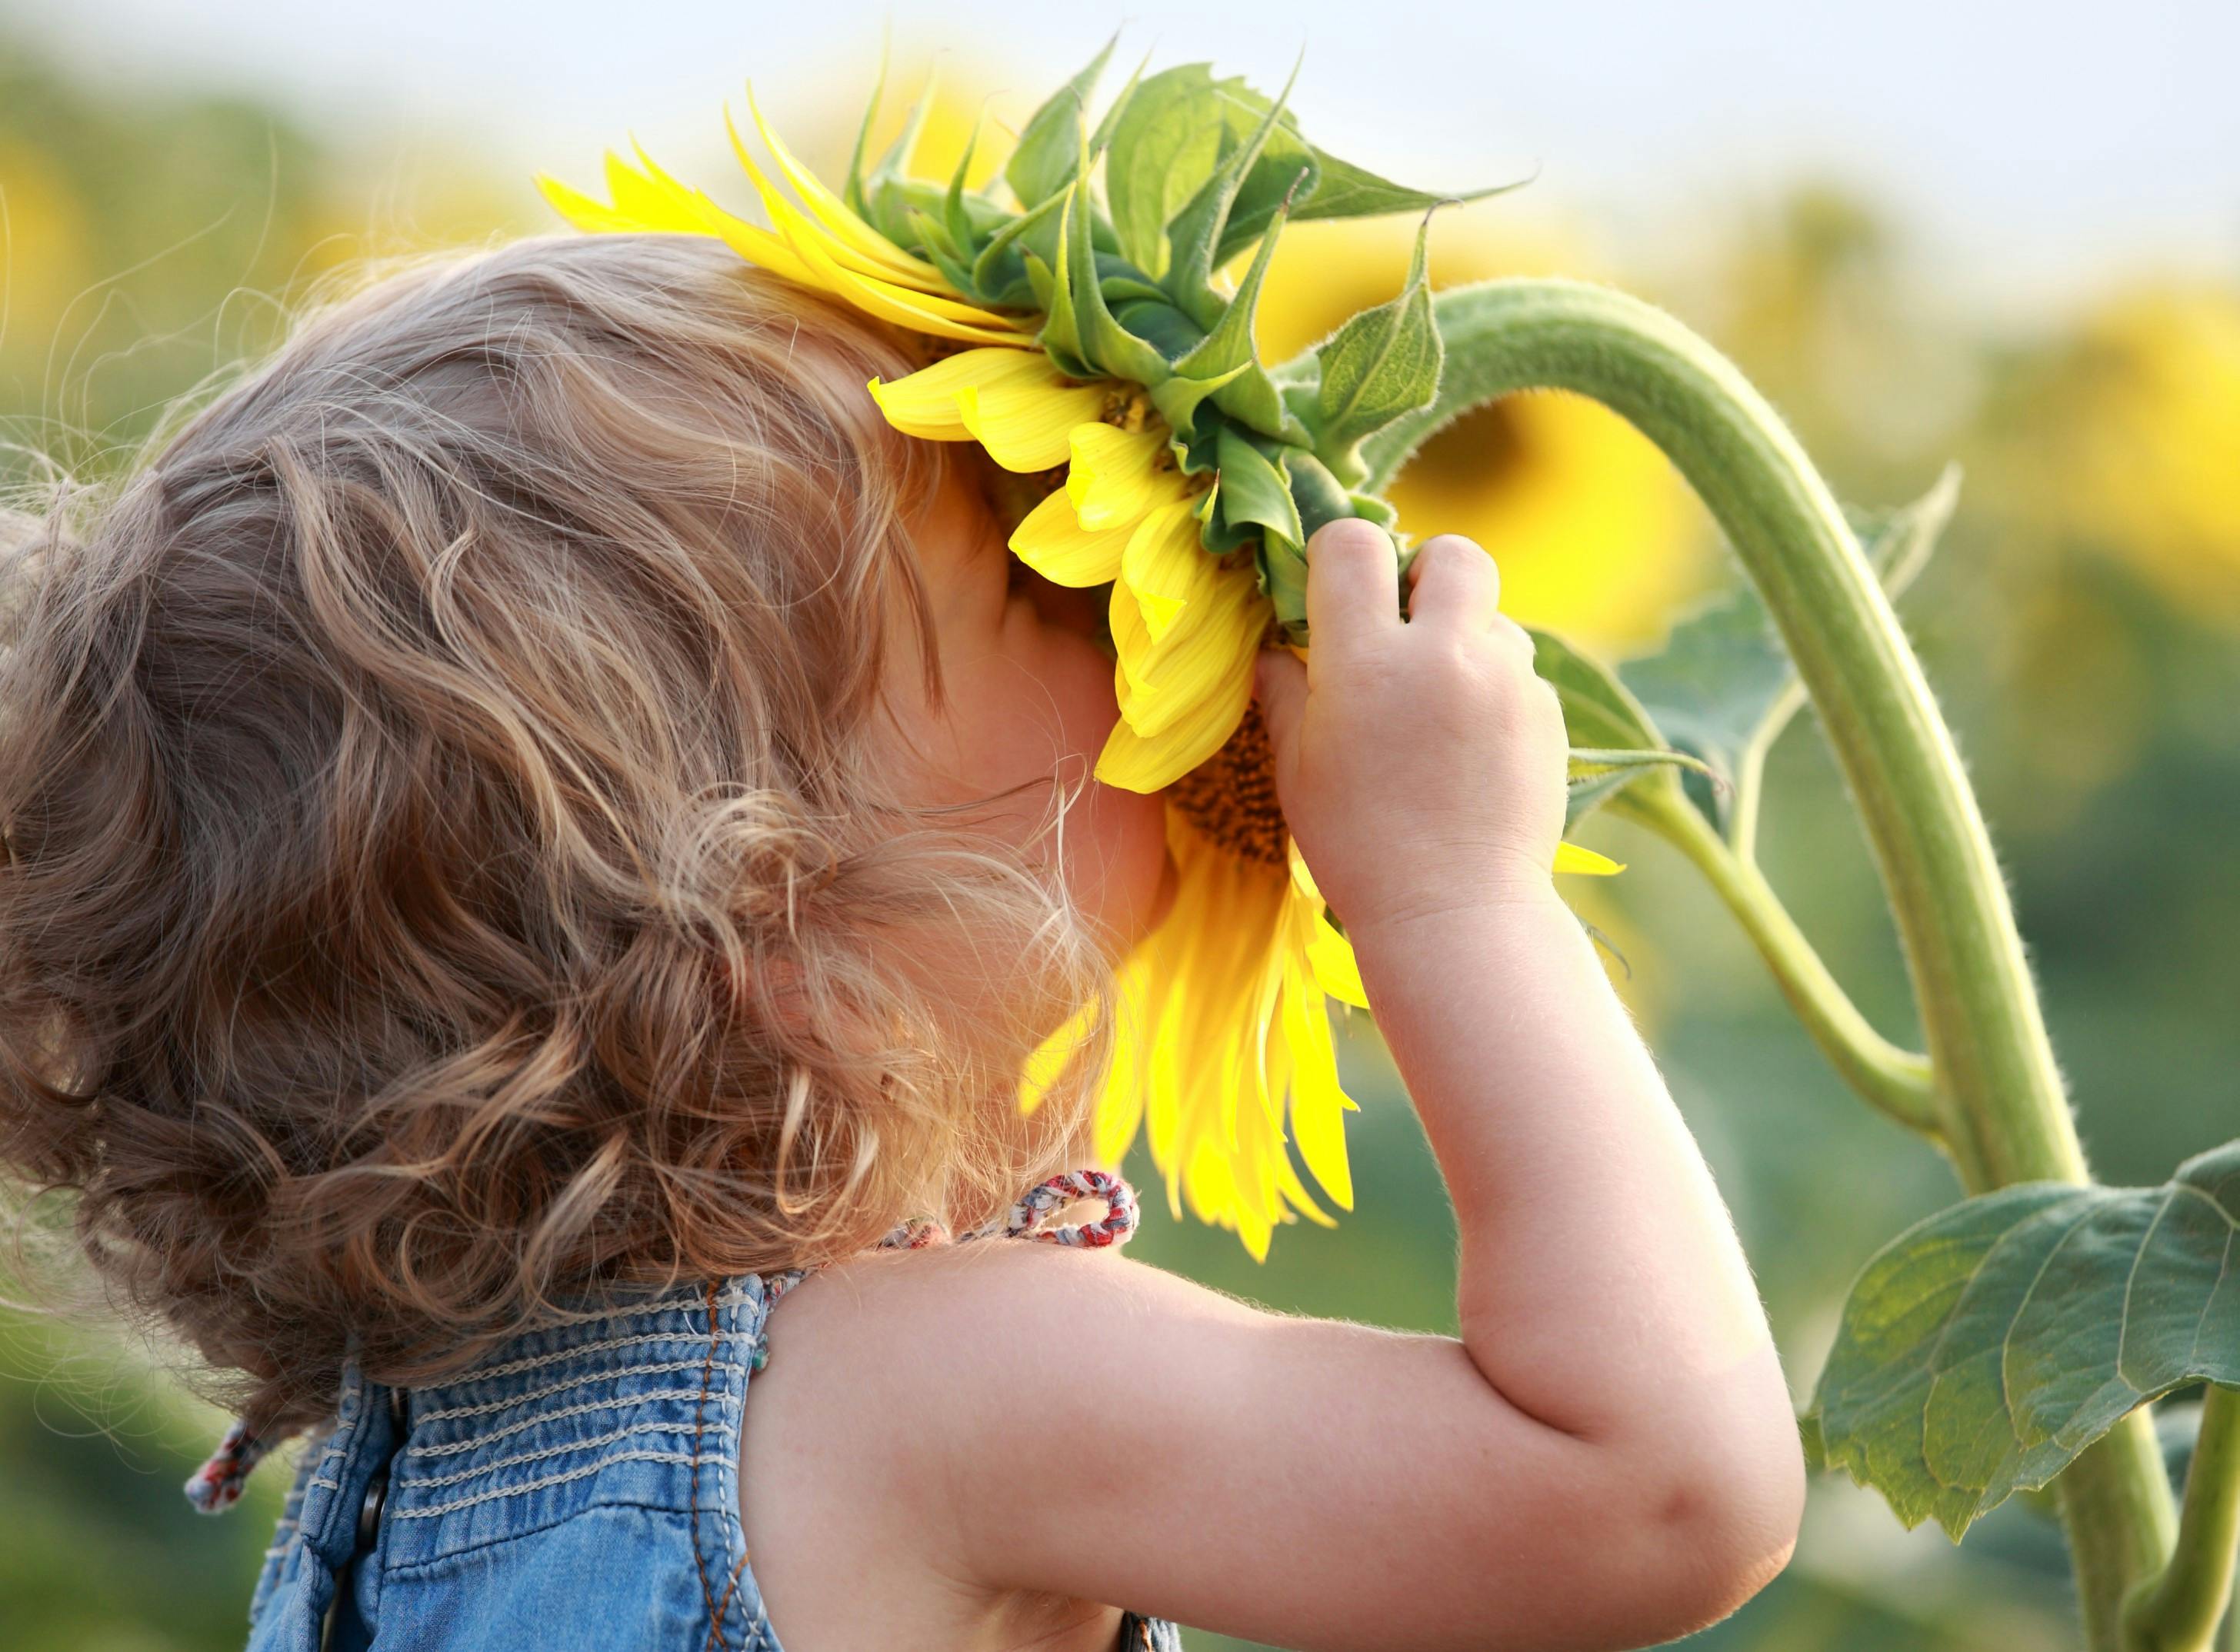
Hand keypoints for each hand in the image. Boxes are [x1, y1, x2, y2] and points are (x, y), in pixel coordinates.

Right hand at [1253, 519, 1568, 936]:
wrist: (1455, 912)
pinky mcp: (1547, 714)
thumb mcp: (1298, 770)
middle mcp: (1444, 654)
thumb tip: (1271, 649)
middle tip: (1406, 625)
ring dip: (1466, 639)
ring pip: (1494, 617)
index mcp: (1366, 662)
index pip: (1354, 546)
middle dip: (1427, 574)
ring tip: (1440, 704)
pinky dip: (1494, 691)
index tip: (1334, 591)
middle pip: (1454, 554)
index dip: (1340, 556)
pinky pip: (1519, 672)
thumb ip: (1285, 694)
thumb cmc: (1357, 846)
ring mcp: (1506, 681)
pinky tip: (1472, 749)